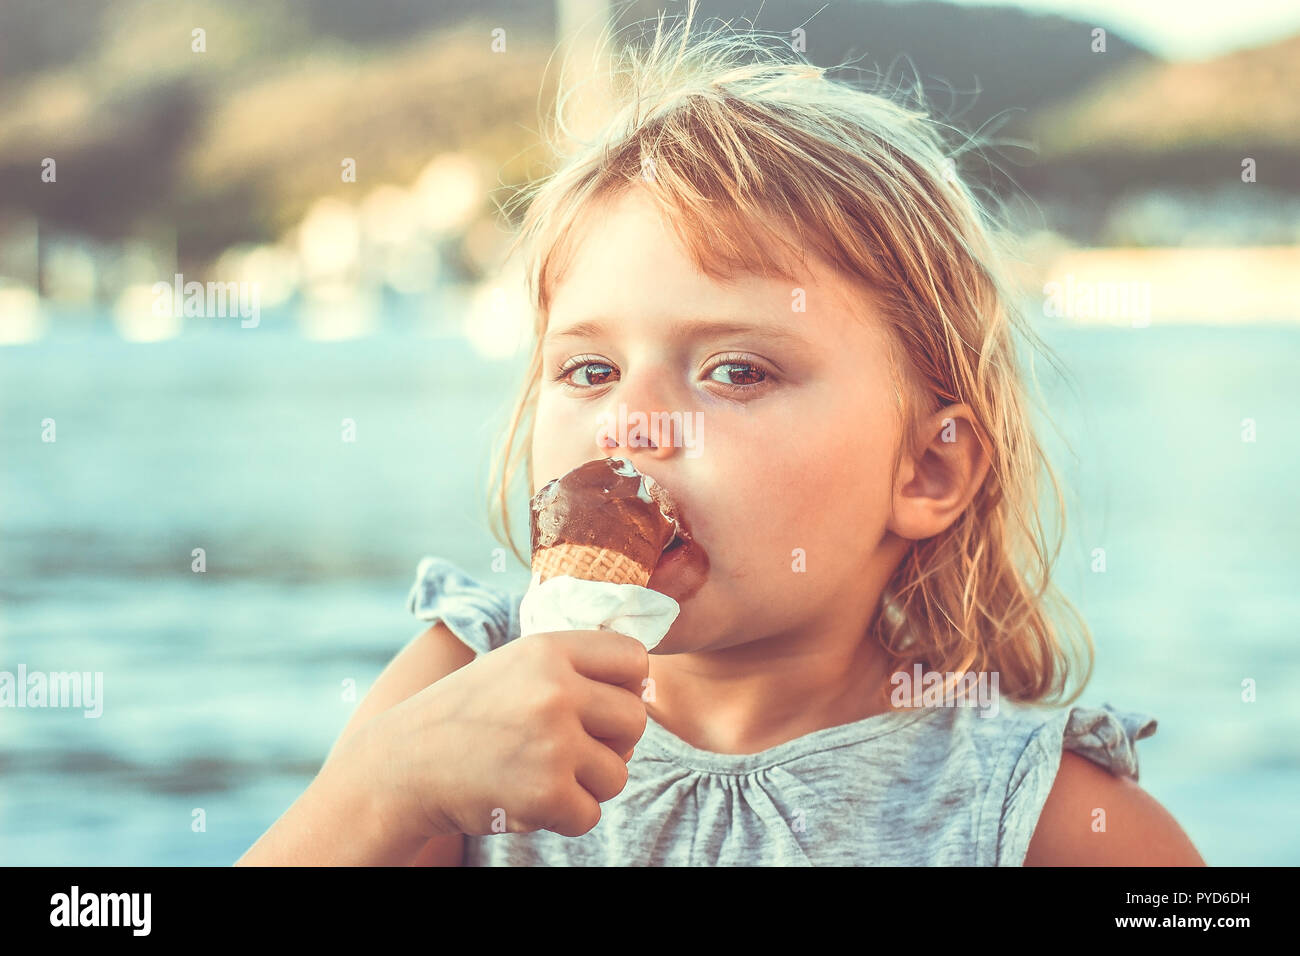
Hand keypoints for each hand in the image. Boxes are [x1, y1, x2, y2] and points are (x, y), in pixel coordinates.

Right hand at [364, 629, 648, 838]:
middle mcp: (554, 690)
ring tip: (541, 773)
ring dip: (587, 784)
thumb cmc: (466, 717)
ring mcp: (552, 742)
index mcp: (548, 649)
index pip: (633, 659)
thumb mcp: (514, 665)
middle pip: (635, 720)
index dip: (626, 686)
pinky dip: (565, 816)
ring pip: (617, 773)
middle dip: (611, 743)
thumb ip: (573, 667)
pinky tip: (529, 798)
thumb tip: (645, 683)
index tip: (599, 704)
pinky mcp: (546, 792)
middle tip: (570, 749)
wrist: (401, 768)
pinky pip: (591, 813)